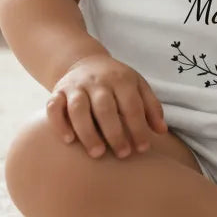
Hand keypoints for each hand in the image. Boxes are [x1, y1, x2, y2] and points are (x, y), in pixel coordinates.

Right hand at [46, 55, 167, 158]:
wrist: (85, 62)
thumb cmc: (117, 81)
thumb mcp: (138, 86)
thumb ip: (151, 107)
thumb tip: (162, 131)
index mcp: (121, 79)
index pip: (131, 105)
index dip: (138, 127)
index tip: (143, 148)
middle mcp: (97, 81)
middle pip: (105, 107)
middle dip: (114, 132)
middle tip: (123, 154)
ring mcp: (76, 86)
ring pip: (78, 108)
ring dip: (87, 132)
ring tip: (97, 154)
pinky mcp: (57, 92)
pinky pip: (54, 107)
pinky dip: (59, 123)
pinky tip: (69, 141)